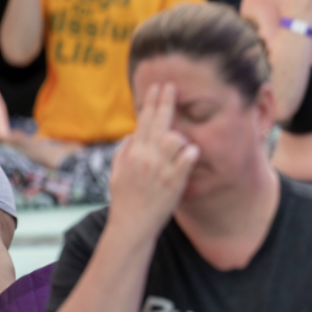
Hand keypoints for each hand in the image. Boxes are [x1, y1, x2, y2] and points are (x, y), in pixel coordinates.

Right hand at [107, 84, 199, 236]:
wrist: (131, 224)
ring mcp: (160, 170)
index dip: (151, 103)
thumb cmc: (125, 200)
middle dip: (165, 103)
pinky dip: (190, 154)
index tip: (157, 87)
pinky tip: (194, 151)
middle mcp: (146, 157)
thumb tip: (132, 136)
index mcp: (133, 153)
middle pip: (158, 124)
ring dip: (180, 135)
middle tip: (172, 86)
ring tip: (182, 140)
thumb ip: (124, 152)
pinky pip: (185, 162)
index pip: (144, 121)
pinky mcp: (174, 183)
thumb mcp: (118, 173)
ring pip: (173, 139)